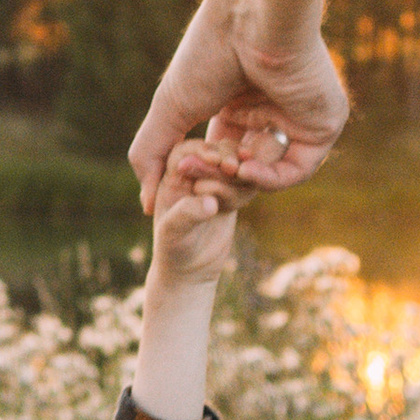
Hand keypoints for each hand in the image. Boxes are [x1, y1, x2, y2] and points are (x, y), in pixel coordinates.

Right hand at [126, 0, 350, 212]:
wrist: (252, 19)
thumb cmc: (209, 52)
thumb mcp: (170, 109)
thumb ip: (151, 155)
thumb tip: (147, 206)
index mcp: (239, 102)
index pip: (221, 154)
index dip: (200, 167)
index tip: (182, 169)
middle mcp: (271, 110)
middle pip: (245, 167)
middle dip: (218, 175)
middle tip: (201, 171)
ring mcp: (299, 118)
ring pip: (270, 172)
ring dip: (242, 178)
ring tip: (225, 166)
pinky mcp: (323, 124)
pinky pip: (298, 169)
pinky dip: (270, 178)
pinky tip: (246, 170)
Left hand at [148, 135, 255, 284]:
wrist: (190, 269)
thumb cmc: (173, 249)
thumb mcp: (174, 232)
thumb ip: (188, 214)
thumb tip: (210, 202)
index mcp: (173, 176)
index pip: (186, 150)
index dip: (201, 150)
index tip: (214, 159)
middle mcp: (193, 174)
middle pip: (215, 151)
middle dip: (225, 157)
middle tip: (232, 169)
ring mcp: (214, 183)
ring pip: (234, 164)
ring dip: (237, 178)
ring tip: (228, 203)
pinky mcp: (232, 194)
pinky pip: (247, 182)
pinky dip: (246, 190)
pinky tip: (235, 206)